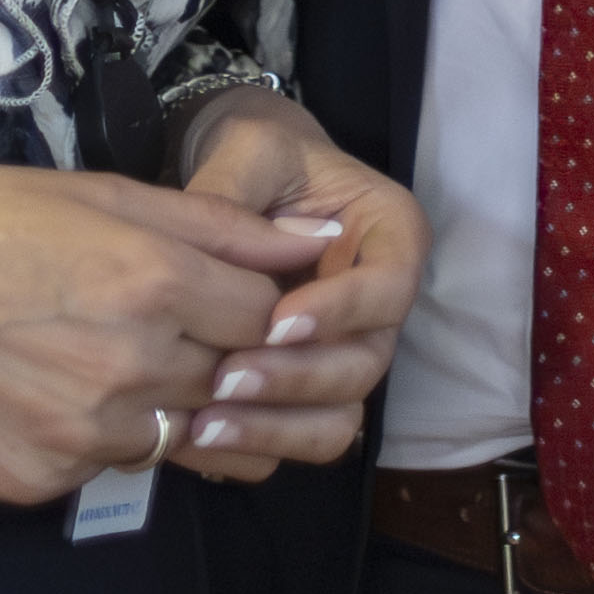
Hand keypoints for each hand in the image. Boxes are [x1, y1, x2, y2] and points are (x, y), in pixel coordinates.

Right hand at [0, 162, 326, 508]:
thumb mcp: (99, 193)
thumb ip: (220, 223)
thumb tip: (315, 238)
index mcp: (153, 280)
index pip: (268, 317)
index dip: (246, 301)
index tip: (215, 288)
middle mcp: (131, 367)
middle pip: (227, 379)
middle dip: (204, 350)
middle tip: (143, 317)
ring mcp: (84, 435)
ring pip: (171, 432)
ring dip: (152, 397)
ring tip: (87, 350)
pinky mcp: (39, 482)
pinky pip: (99, 467)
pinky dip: (88, 434)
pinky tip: (39, 388)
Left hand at [166, 90, 425, 482]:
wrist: (244, 184)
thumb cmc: (258, 157)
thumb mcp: (249, 150)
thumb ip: (237, 195)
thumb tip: (222, 261)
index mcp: (391, 236)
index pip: (390, 288)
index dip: (342, 312)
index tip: (276, 321)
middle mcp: (380, 304)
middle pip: (366, 364)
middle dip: (298, 378)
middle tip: (226, 379)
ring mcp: (347, 352)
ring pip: (340, 416)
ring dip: (278, 425)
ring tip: (207, 420)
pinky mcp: (309, 390)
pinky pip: (301, 436)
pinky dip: (259, 444)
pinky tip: (201, 436)